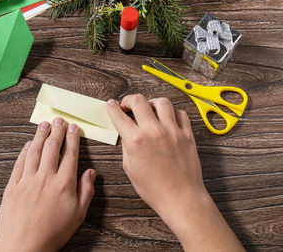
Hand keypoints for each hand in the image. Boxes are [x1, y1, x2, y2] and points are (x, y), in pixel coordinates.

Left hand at [0, 118, 95, 251]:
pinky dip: (24, 151)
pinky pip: (19, 163)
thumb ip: (86, 191)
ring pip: (34, 151)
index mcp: (63, 183)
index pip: (70, 154)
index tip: (73, 128)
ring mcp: (27, 180)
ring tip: (44, 125)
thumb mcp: (78, 215)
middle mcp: (45, 177)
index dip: (72, 138)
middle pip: (51, 148)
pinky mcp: (13, 185)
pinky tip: (27, 144)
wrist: (23, 245)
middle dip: (56, 131)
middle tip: (58, 120)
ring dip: (39, 135)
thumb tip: (91, 173)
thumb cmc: (52, 233)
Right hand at [106, 95, 203, 213]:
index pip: (119, 115)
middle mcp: (154, 131)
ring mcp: (172, 131)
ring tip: (149, 109)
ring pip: (162, 102)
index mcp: (136, 141)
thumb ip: (127, 146)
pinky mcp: (187, 135)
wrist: (180, 198)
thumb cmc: (155, 188)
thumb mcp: (130, 168)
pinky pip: (180, 113)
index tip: (112, 104)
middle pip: (139, 100)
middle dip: (129, 99)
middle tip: (127, 105)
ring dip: (151, 103)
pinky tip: (167, 119)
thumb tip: (126, 132)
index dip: (112, 107)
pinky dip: (171, 112)